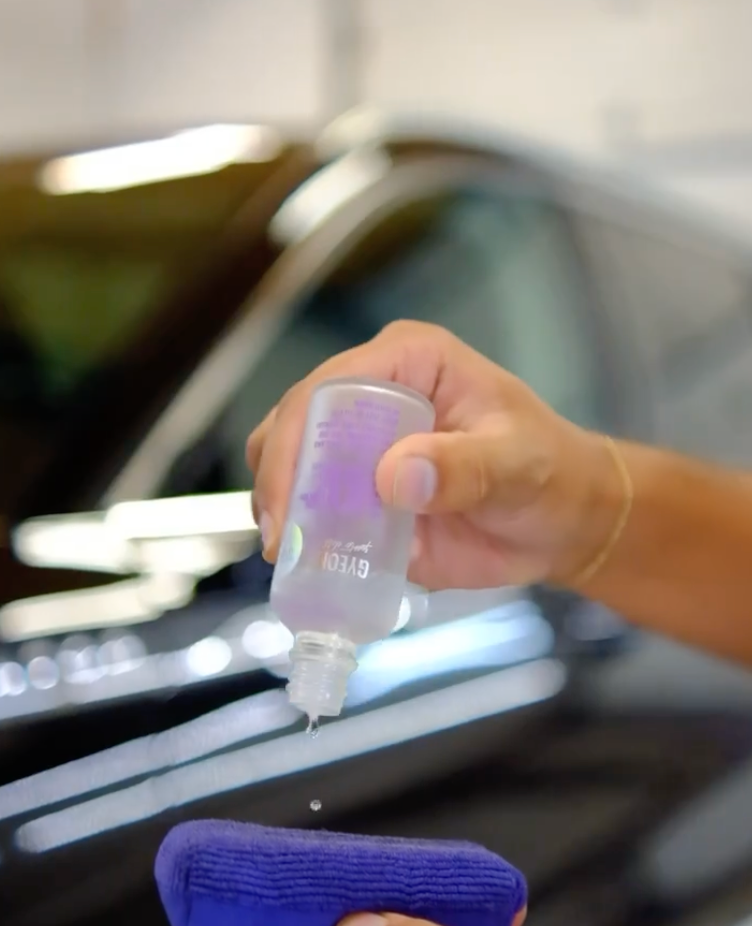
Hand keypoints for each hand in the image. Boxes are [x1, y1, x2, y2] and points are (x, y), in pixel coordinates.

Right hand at [247, 319, 617, 589]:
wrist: (564, 520)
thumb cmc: (551, 473)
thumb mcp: (518, 466)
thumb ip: (465, 468)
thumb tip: (394, 477)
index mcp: (409, 360)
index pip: (328, 387)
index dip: (296, 440)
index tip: (289, 503)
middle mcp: (374, 392)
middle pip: (293, 421)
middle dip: (278, 479)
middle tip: (282, 540)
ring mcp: (361, 441)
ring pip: (290, 461)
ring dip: (281, 506)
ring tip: (289, 554)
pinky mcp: (359, 488)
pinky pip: (313, 505)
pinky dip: (301, 532)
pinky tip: (305, 565)